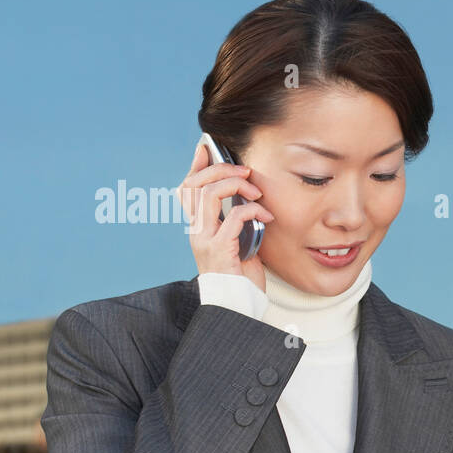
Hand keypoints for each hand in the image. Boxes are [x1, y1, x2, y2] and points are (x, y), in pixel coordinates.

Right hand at [180, 142, 271, 291]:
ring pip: (209, 194)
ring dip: (236, 185)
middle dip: (221, 169)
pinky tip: (265, 218)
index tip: (206, 147)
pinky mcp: (220, 249)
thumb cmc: (241, 275)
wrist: (238, 305)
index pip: (187, 188)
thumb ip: (236, 220)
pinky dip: (252, 211)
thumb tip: (247, 194)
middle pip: (195, 184)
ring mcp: (204, 239)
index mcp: (198, 227)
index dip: (195, 165)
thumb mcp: (239, 240)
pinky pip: (234, 217)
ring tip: (256, 193)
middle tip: (246, 172)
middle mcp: (196, 231)